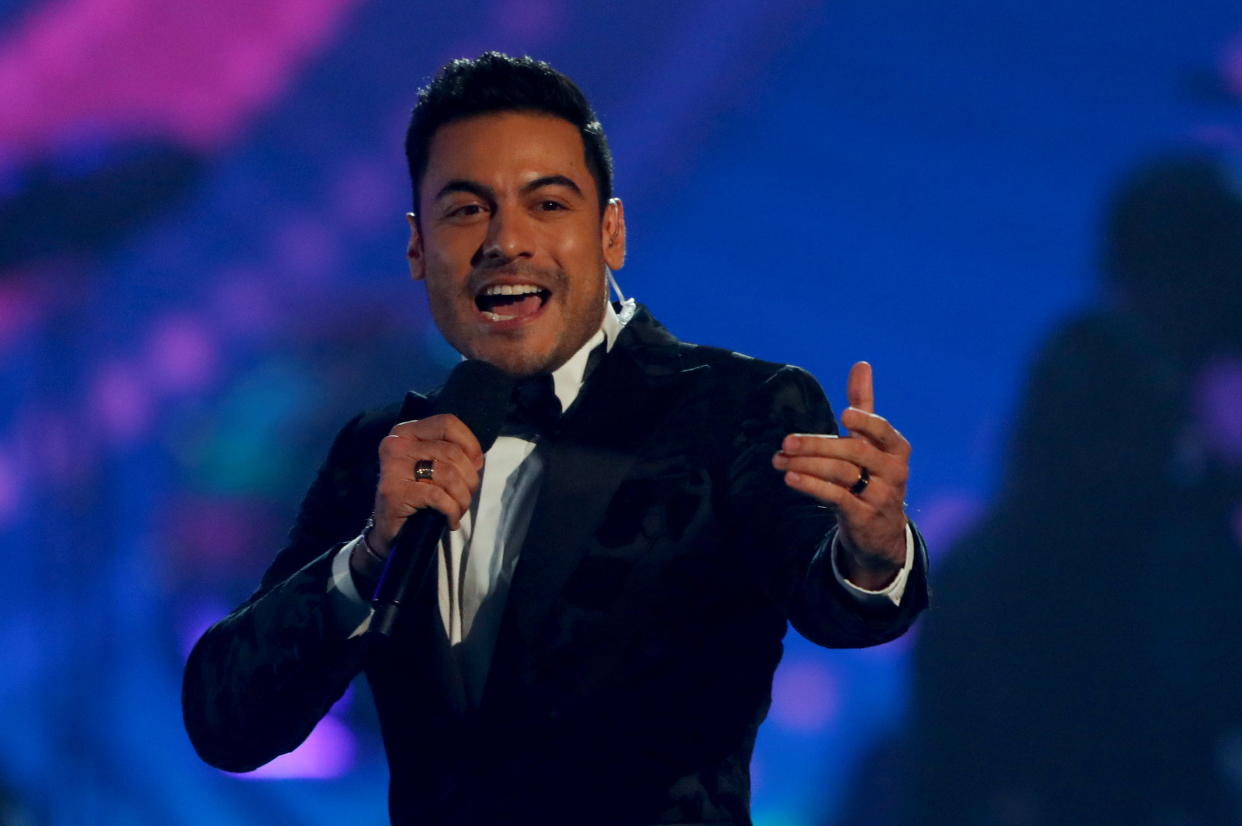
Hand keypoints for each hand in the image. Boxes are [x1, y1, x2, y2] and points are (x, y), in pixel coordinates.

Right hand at [369, 413, 483, 550]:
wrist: (391, 530)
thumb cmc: (418, 495)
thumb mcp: (433, 466)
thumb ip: (452, 454)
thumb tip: (477, 459)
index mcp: (406, 432)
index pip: (446, 423)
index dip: (469, 443)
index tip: (476, 464)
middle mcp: (397, 444)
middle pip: (452, 452)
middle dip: (469, 479)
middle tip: (466, 496)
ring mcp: (393, 468)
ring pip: (449, 475)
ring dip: (462, 498)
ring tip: (458, 510)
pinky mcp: (395, 492)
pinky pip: (439, 497)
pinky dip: (451, 511)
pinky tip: (450, 520)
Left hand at [771, 361, 909, 584]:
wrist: (881, 531)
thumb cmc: (873, 475)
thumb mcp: (872, 443)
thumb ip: (864, 405)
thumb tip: (861, 364)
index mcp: (896, 449)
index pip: (883, 431)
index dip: (865, 422)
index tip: (844, 414)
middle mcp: (893, 471)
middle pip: (853, 452)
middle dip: (817, 444)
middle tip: (786, 440)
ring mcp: (880, 496)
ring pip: (842, 474)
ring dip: (806, 464)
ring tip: (779, 460)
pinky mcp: (862, 517)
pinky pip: (836, 498)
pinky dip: (812, 486)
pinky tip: (791, 478)